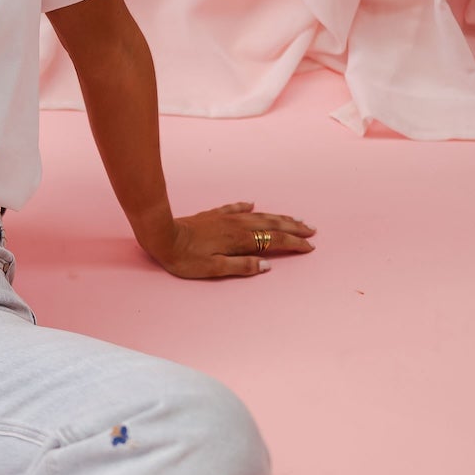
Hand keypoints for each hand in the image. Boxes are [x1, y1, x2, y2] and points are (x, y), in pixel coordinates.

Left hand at [141, 202, 315, 279]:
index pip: (274, 241)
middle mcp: (238, 225)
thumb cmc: (186, 258)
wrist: (163, 235)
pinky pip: (237, 208)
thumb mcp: (214, 269)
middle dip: (293, 228)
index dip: (293, 244)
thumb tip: (266, 265)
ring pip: (259, 215)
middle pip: (272, 225)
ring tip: (294, 218)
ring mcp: (227, 218)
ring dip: (278, 217)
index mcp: (240, 240)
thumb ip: (241, 267)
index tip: (309, 247)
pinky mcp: (214, 214)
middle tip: (311, 230)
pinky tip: (253, 204)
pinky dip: (248, 207)